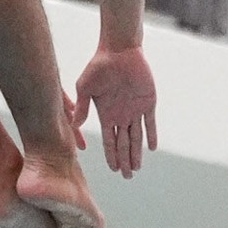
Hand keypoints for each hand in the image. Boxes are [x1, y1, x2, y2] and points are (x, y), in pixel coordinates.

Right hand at [71, 47, 156, 177]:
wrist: (119, 50)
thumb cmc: (99, 65)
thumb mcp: (85, 87)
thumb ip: (82, 106)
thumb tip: (75, 125)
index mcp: (106, 114)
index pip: (110, 141)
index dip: (112, 156)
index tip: (114, 170)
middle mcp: (121, 115)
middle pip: (123, 144)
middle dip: (125, 160)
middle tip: (127, 176)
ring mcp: (135, 109)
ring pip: (136, 137)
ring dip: (136, 153)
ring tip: (137, 169)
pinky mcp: (148, 102)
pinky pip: (150, 122)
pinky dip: (151, 135)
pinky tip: (150, 148)